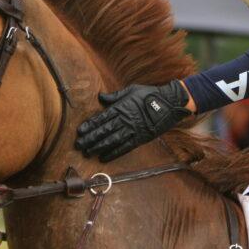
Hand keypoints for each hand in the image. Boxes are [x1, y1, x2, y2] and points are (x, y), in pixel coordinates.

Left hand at [75, 81, 191, 161]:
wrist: (169, 104)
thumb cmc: (149, 95)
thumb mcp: (131, 90)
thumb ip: (115, 96)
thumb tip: (100, 97)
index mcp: (121, 107)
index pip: (101, 118)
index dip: (90, 125)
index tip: (80, 131)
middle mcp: (125, 120)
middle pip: (104, 131)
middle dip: (90, 138)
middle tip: (79, 145)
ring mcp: (132, 130)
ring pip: (112, 140)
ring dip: (99, 147)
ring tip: (88, 153)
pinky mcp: (140, 138)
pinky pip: (125, 147)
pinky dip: (114, 153)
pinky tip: (104, 158)